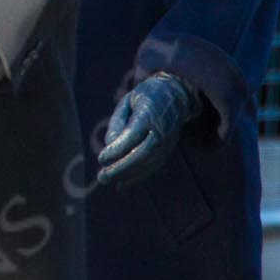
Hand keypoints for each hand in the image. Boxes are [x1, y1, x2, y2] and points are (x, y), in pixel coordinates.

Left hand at [96, 72, 197, 186]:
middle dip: (122, 167)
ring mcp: (168, 141)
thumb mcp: (129, 101)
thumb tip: (109, 144)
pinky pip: (154, 166)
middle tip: (102, 177)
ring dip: (127, 175)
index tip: (101, 159)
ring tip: (106, 179)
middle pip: (143, 153)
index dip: (118, 148)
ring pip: (149, 163)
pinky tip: (121, 184)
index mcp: (150, 111)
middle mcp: (162, 128)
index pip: (134, 134)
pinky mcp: (169, 149)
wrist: (178, 95)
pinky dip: (138, 177)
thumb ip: (118, 122)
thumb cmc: (146, 96)